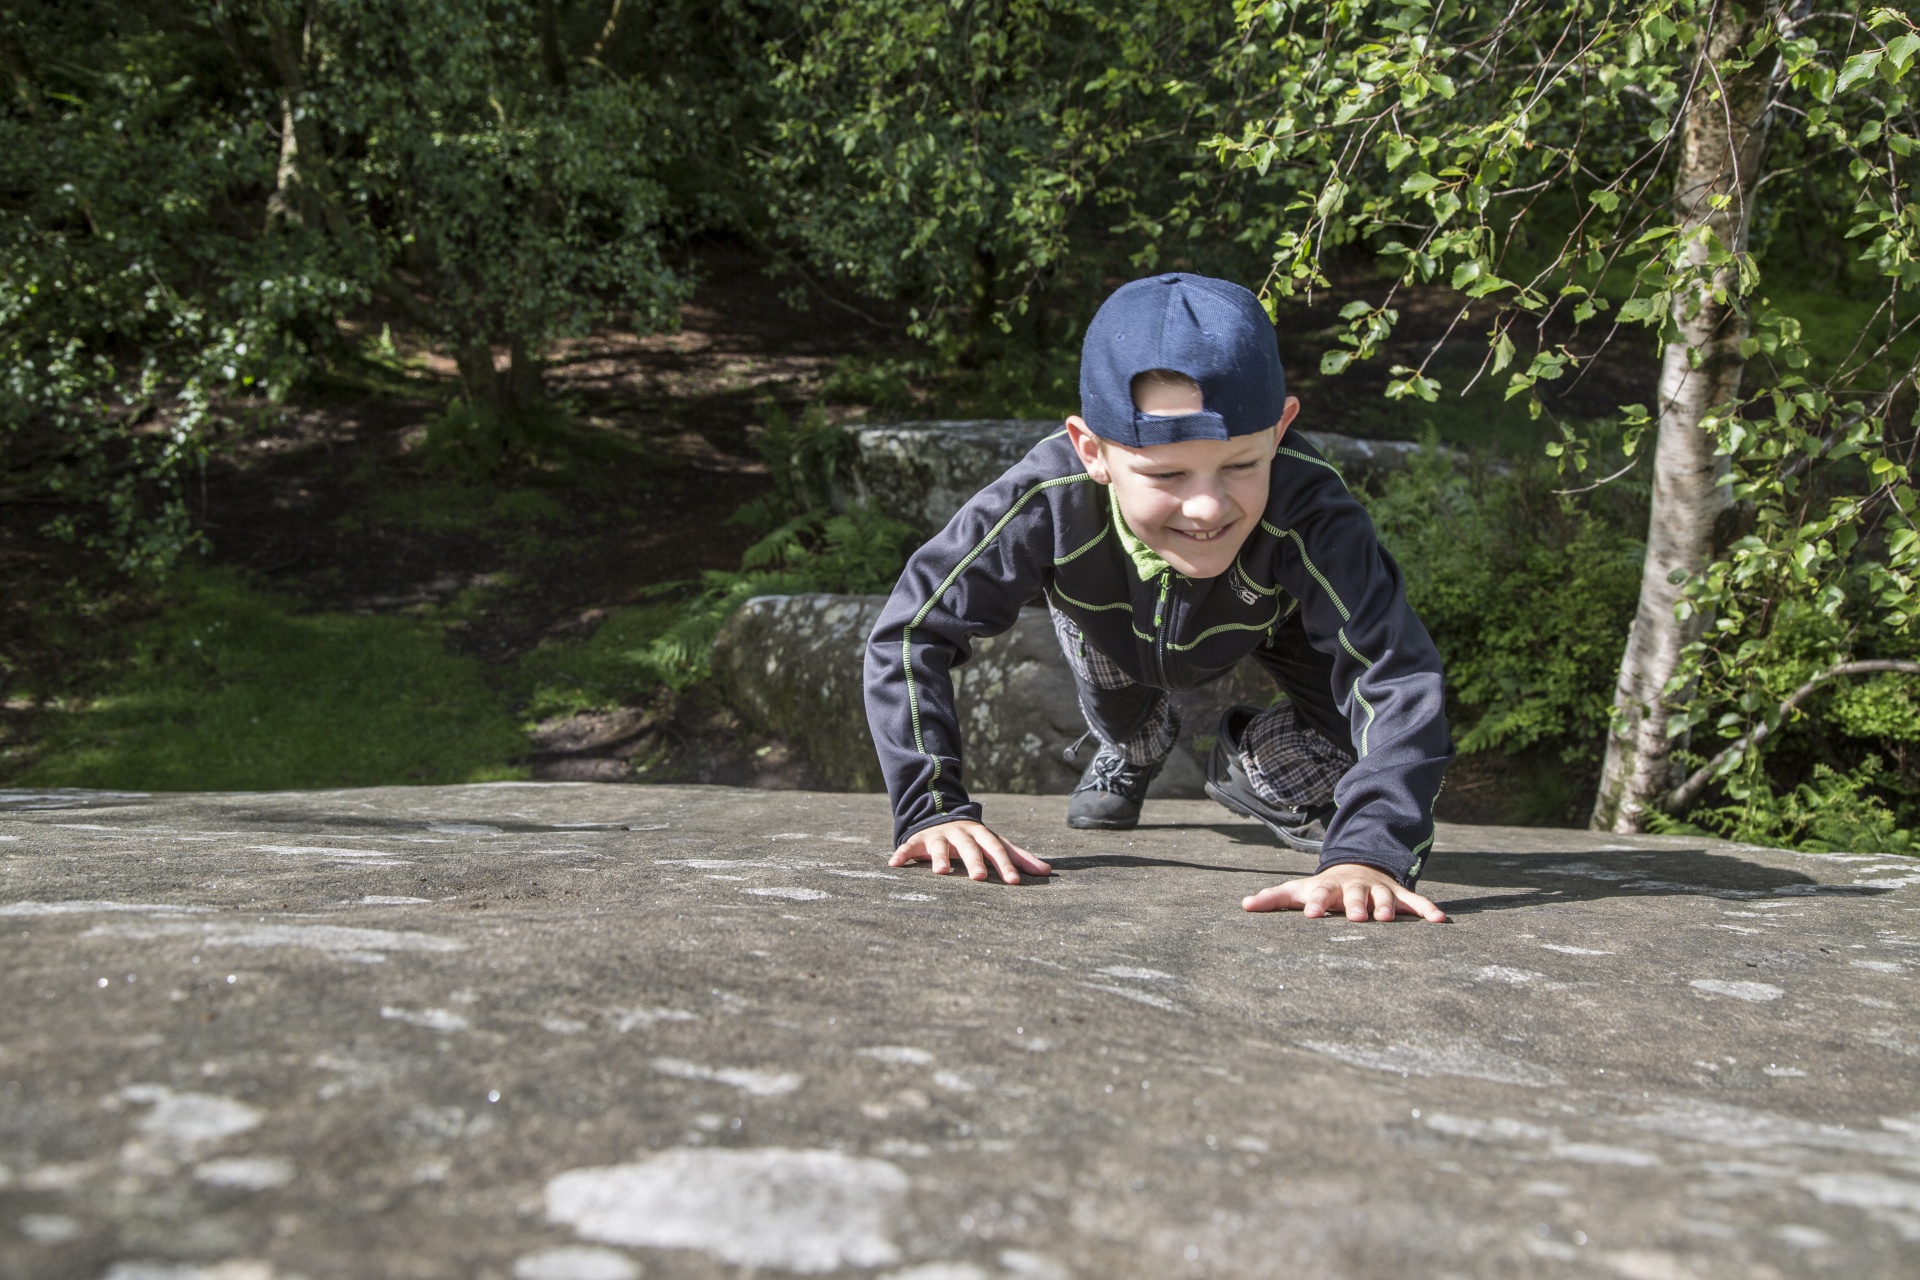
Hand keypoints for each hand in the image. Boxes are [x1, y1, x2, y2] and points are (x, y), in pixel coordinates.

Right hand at [889, 819, 1050, 885]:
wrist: (940, 815)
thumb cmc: (974, 838)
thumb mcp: (995, 843)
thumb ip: (1019, 857)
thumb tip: (1048, 872)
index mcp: (981, 834)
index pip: (996, 849)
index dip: (1005, 864)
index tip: (1015, 882)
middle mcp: (960, 833)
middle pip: (969, 847)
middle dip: (974, 861)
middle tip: (979, 878)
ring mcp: (938, 835)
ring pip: (939, 845)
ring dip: (938, 857)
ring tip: (939, 872)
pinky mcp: (918, 840)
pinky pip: (908, 847)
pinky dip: (901, 854)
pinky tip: (894, 864)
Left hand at [1241, 862, 1445, 922]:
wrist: (1357, 867)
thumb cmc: (1323, 889)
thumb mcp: (1298, 891)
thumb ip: (1273, 899)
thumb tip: (1243, 905)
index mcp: (1329, 887)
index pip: (1320, 894)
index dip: (1317, 903)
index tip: (1312, 915)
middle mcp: (1355, 887)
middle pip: (1355, 895)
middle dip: (1356, 904)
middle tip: (1356, 917)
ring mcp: (1379, 889)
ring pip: (1384, 897)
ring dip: (1386, 906)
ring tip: (1386, 919)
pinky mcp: (1400, 895)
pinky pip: (1415, 902)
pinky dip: (1427, 909)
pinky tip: (1439, 921)